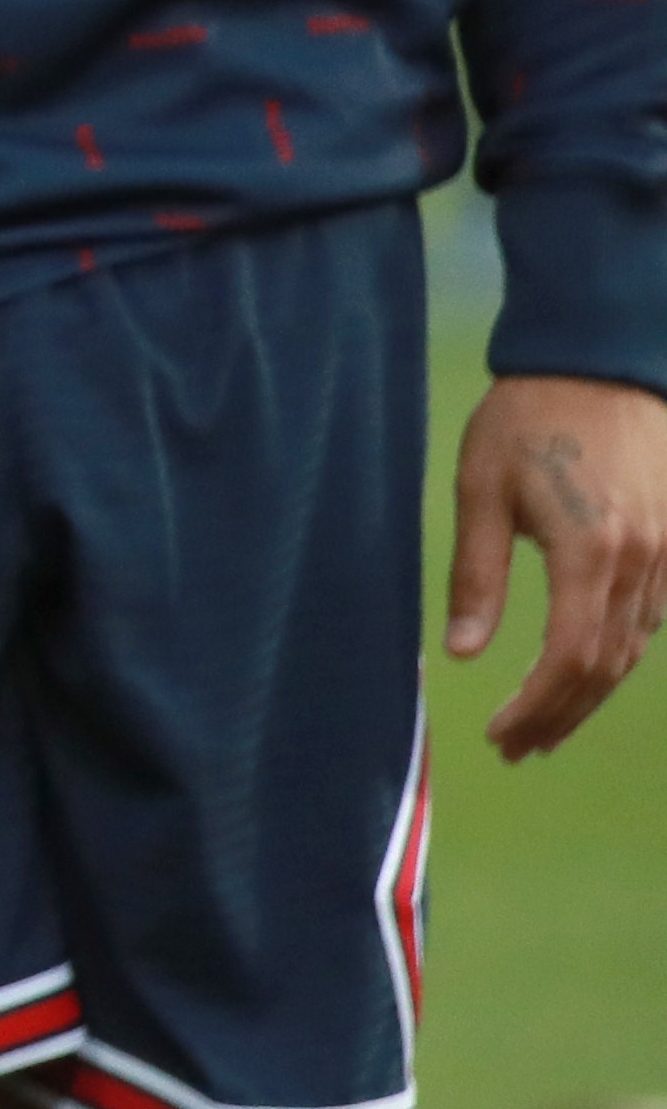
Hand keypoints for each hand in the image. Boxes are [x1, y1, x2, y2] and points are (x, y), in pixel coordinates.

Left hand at [447, 371, 666, 760]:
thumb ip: (476, 574)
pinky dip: (615, 654)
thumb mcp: (481, 489)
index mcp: (591, 552)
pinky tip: (581, 669)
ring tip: (542, 722)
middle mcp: (640, 563)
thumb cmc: (528, 418)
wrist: (601, 360)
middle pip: (606, 668)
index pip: (570, 659)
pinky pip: (649, 619)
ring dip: (588, 692)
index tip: (499, 735)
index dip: (537, 707)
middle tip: (515, 747)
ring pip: (633, 650)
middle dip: (560, 715)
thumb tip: (460, 652)